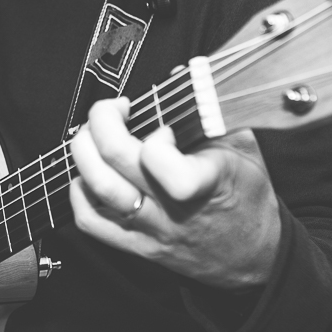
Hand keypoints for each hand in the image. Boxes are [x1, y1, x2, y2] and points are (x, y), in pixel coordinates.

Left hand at [69, 97, 281, 289]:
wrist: (254, 255)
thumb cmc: (248, 196)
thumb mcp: (245, 147)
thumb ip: (213, 112)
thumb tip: (177, 76)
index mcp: (208, 183)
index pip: (169, 169)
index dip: (156, 141)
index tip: (163, 128)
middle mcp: (174, 209)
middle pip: (117, 162)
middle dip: (103, 120)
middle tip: (114, 110)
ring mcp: (152, 229)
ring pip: (99, 188)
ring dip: (85, 150)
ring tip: (95, 134)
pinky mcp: (137, 245)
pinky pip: (90, 222)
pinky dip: (78, 191)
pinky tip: (89, 172)